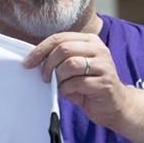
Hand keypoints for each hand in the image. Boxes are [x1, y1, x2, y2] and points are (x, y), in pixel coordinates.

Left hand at [22, 30, 140, 131]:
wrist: (115, 105)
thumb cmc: (89, 85)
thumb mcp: (75, 67)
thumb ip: (60, 59)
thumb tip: (34, 59)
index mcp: (90, 41)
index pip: (60, 38)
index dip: (40, 50)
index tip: (28, 63)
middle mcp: (99, 49)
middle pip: (64, 49)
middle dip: (48, 65)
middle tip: (44, 77)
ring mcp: (104, 66)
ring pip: (70, 65)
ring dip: (58, 78)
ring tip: (60, 85)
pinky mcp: (104, 83)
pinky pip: (76, 83)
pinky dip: (67, 89)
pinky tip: (71, 93)